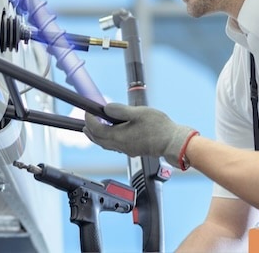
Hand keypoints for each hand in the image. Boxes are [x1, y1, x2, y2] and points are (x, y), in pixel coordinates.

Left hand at [83, 103, 197, 168]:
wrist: (173, 142)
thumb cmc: (159, 128)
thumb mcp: (138, 113)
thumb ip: (120, 110)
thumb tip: (106, 108)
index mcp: (119, 136)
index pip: (96, 129)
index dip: (89, 120)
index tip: (87, 111)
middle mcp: (120, 145)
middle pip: (98, 140)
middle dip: (89, 131)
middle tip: (85, 122)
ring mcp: (126, 149)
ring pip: (105, 145)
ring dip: (97, 136)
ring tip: (93, 129)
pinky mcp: (133, 150)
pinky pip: (114, 147)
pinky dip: (107, 140)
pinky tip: (112, 134)